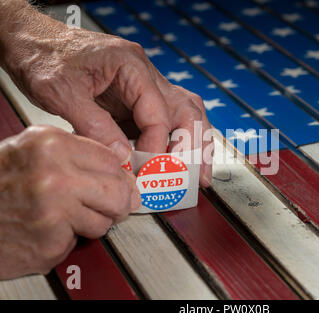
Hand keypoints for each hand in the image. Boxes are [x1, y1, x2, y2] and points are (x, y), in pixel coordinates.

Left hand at [0, 2, 212, 185]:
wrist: (32, 40)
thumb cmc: (44, 57)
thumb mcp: (62, 93)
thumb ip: (95, 126)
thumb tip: (123, 157)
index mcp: (131, 65)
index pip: (159, 111)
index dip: (157, 144)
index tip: (147, 168)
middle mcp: (145, 73)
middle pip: (186, 109)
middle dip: (195, 146)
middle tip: (199, 177)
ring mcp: (144, 84)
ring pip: (183, 112)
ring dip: (192, 143)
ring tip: (197, 172)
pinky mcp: (136, 96)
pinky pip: (164, 118)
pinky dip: (172, 140)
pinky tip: (172, 159)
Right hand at [0, 126, 139, 278]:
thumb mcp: (32, 151)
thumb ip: (77, 154)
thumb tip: (120, 168)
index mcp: (51, 145)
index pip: (112, 160)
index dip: (118, 176)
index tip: (119, 183)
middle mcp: (54, 174)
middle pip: (118, 191)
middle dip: (118, 202)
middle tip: (110, 205)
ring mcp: (53, 209)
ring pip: (106, 219)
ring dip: (94, 222)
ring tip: (68, 216)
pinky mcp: (50, 240)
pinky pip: (83, 239)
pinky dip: (73, 238)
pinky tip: (52, 229)